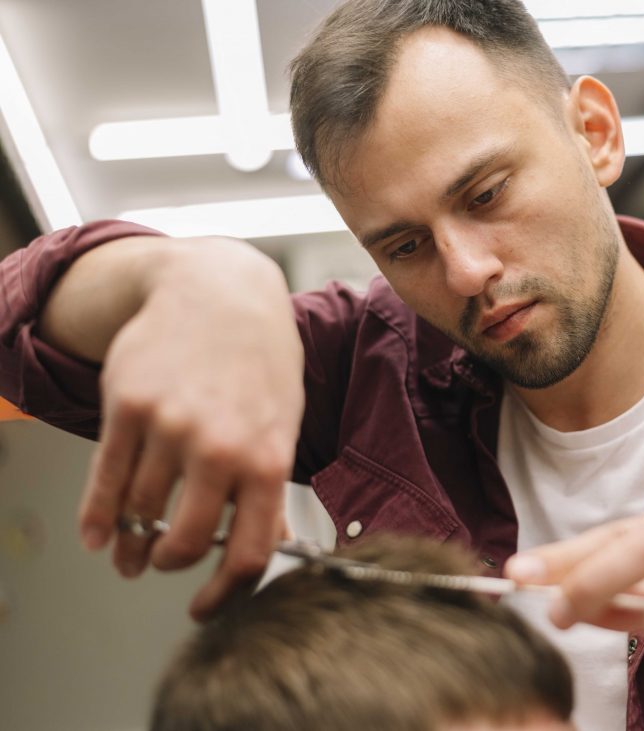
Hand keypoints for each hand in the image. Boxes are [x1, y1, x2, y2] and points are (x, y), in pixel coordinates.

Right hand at [75, 238, 304, 619]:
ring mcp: (169, 426)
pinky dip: (97, 518)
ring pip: (140, 513)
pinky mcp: (127, 406)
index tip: (206, 606)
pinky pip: (105, 480)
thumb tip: (270, 545)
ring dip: (131, 544)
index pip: (249, 552)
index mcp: (269, 458)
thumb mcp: (284, 420)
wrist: (219, 289)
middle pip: (183, 541)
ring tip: (130, 553)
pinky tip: (98, 535)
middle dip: (170, 563)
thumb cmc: (261, 357)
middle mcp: (220, 446)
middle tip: (163, 563)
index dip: (225, 593)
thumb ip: (270, 485)